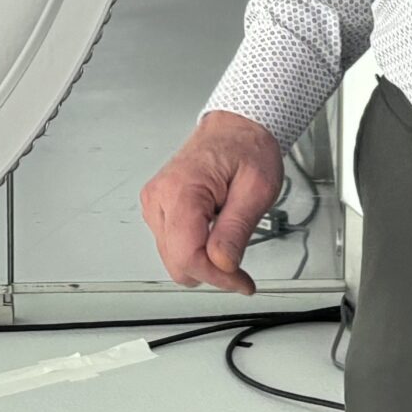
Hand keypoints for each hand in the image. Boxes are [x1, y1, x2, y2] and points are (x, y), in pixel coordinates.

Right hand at [140, 111, 283, 296]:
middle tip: (240, 268)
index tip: (241, 282)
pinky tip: (213, 233)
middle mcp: (160, 197)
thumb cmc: (246, 149)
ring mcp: (154, 203)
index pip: (187, 256)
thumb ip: (237, 229)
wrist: (235, 129)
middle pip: (177, 263)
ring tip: (227, 238)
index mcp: (181, 190)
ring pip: (173, 259)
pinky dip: (195, 250)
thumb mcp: (256, 189)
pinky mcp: (157, 208)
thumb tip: (222, 264)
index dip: (217, 277)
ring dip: (202, 261)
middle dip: (211, 272)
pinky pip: (172, 246)